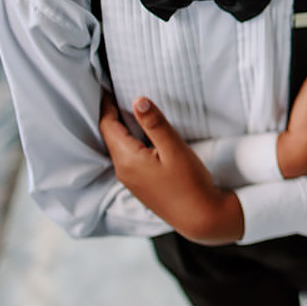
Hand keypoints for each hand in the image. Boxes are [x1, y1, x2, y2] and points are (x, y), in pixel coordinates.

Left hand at [99, 95, 242, 244]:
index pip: (108, 126)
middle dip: (112, 115)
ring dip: (122, 129)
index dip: (107, 105)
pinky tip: (144, 137)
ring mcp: (130, 180)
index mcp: (127, 159)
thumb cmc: (190, 183)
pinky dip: (130, 142)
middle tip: (119, 94)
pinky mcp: (140, 185)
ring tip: (131, 110)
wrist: (200, 217)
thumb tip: (137, 100)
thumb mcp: (175, 149)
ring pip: (119, 147)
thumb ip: (155, 124)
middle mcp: (123, 170)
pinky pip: (127, 158)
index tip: (110, 88)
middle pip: (110, 136)